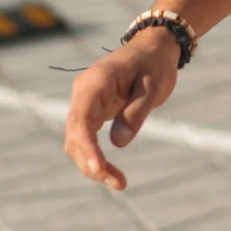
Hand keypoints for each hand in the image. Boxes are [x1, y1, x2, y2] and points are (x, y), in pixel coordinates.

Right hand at [64, 27, 179, 189]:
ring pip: (77, 141)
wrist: (153, 48)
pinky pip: (86, 138)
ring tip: (119, 182)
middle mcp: (83, 93)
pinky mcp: (91, 111)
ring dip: (92, 164)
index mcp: (96, 82)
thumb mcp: (154, 87)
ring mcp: (85, 103)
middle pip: (75, 135)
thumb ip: (136, 112)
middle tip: (118, 183)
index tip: (98, 168)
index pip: (82, 120)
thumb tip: (118, 143)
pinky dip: (95, 156)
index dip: (87, 147)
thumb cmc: (155, 64)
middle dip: (90, 163)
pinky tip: (111, 172)